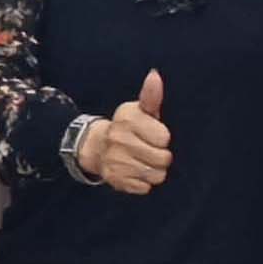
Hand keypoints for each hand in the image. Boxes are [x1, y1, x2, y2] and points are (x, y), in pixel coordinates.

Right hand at [82, 69, 173, 194]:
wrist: (98, 147)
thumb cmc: (130, 128)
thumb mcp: (141, 110)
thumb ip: (151, 95)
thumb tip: (155, 75)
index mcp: (127, 119)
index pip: (164, 137)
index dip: (162, 138)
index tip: (154, 135)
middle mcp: (118, 138)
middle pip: (163, 158)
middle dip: (162, 157)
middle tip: (152, 151)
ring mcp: (115, 160)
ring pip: (156, 175)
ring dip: (155, 171)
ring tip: (146, 162)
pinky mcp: (115, 179)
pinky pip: (144, 188)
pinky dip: (144, 183)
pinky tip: (136, 172)